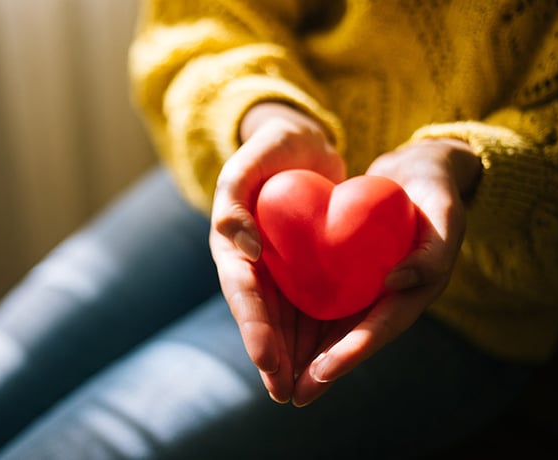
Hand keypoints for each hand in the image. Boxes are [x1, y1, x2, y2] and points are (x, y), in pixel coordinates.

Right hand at [210, 102, 344, 402]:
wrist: (302, 146)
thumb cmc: (274, 146)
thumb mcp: (253, 156)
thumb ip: (236, 194)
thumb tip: (240, 245)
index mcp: (231, 242)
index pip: (242, 291)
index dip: (254, 327)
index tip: (269, 359)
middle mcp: (250, 263)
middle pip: (259, 317)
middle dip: (270, 357)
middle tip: (284, 393)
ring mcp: (275, 271)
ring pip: (282, 321)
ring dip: (290, 358)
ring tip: (302, 393)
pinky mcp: (300, 271)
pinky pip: (306, 307)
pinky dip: (313, 336)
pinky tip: (326, 362)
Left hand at [292, 138, 482, 405]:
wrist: (417, 172)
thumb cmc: (435, 190)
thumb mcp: (443, 212)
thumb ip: (431, 251)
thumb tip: (396, 285)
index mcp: (416, 291)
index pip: (381, 327)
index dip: (352, 352)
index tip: (321, 373)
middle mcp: (388, 297)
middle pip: (352, 339)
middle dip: (322, 369)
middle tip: (292, 395)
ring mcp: (367, 287)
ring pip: (334, 328)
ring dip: (307, 354)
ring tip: (277, 379)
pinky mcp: (349, 274)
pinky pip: (322, 300)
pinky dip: (300, 319)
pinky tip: (273, 332)